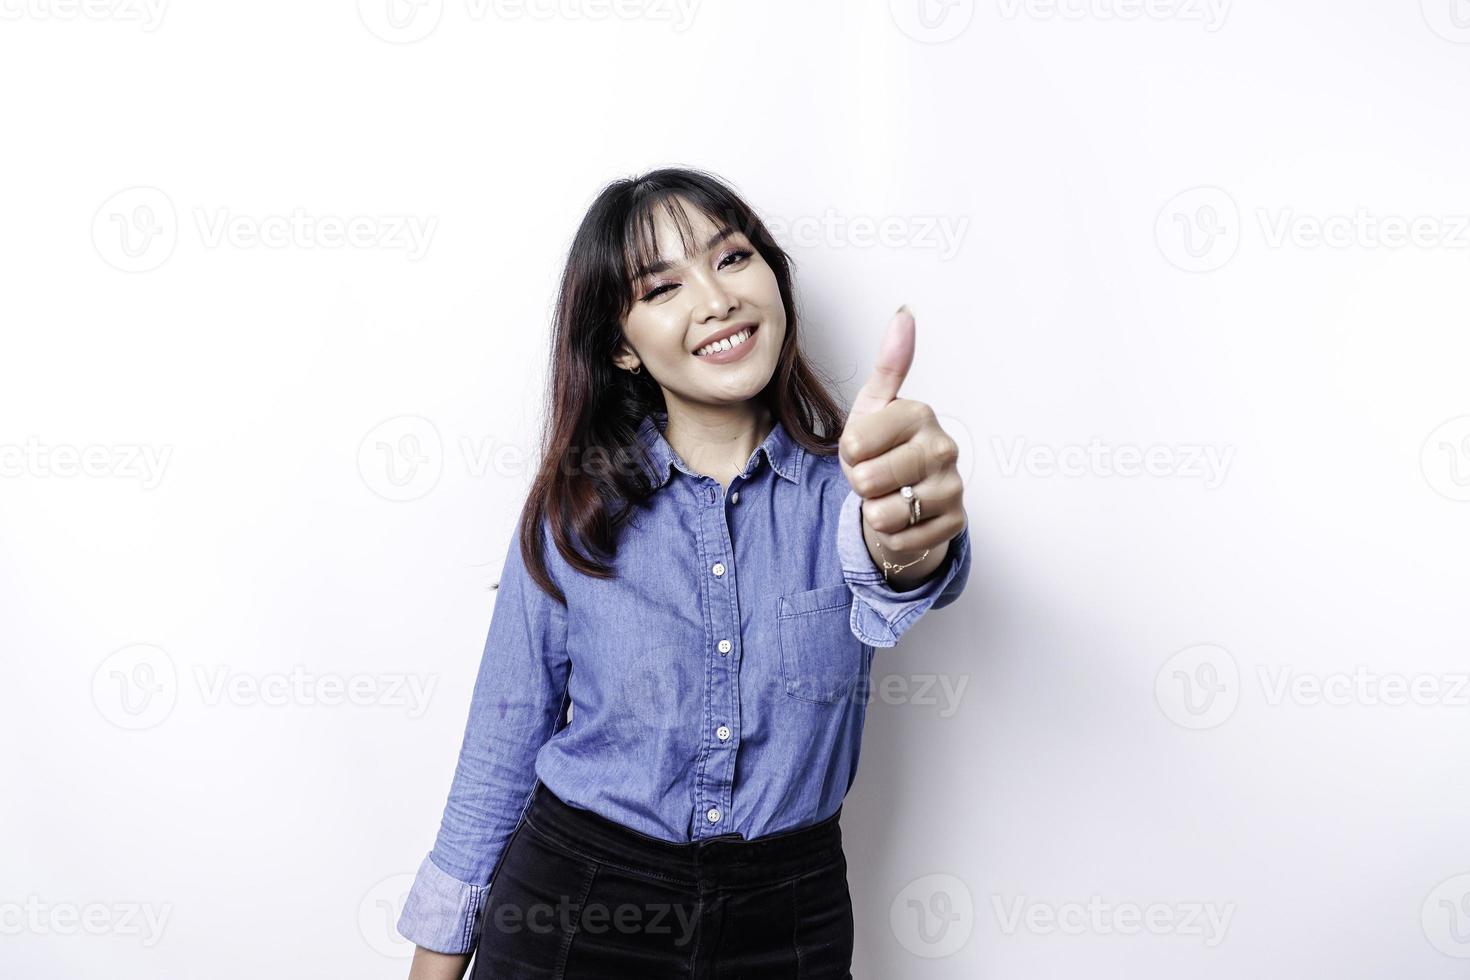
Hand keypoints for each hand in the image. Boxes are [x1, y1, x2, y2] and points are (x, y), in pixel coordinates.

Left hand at [839, 306, 966, 583]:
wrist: (905, 498)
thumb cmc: (885, 449)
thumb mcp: (875, 408)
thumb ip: (888, 365)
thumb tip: (905, 313)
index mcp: (919, 415)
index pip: (853, 444)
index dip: (848, 453)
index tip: (864, 448)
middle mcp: (943, 448)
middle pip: (868, 480)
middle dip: (861, 484)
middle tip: (876, 475)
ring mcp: (952, 488)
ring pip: (883, 514)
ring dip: (875, 511)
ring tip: (890, 496)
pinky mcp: (954, 524)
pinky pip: (900, 540)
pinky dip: (892, 536)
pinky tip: (903, 519)